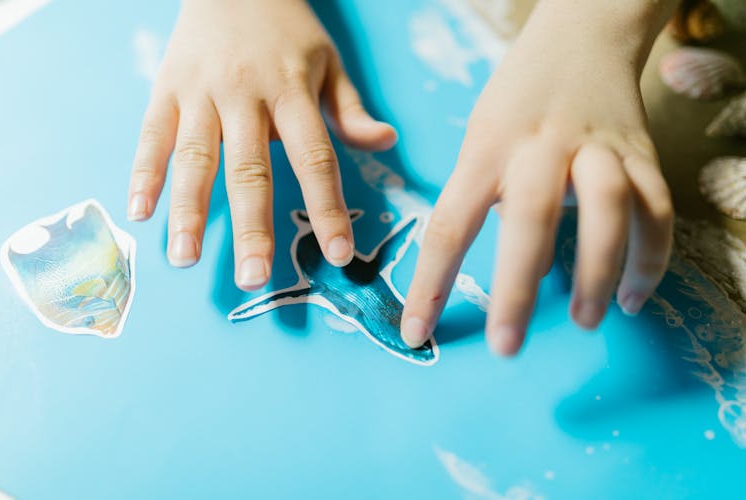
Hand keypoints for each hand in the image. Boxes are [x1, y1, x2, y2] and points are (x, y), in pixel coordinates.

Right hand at [127, 0, 396, 289]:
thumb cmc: (287, 29)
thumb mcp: (329, 62)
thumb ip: (350, 110)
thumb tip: (386, 143)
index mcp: (292, 91)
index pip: (315, 157)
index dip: (327, 206)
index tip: (337, 254)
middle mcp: (244, 95)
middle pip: (249, 168)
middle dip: (252, 227)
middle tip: (252, 279)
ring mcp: (200, 91)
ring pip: (194, 156)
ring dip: (188, 210)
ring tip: (184, 259)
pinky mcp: (165, 87)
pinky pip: (151, 134)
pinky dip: (144, 172)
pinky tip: (137, 212)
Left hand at [401, 0, 675, 354]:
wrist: (581, 38)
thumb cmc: (517, 102)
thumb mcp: (481, 141)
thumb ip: (489, 201)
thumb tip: (526, 274)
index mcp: (486, 149)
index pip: (448, 224)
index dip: (430, 285)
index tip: (416, 335)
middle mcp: (540, 147)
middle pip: (529, 216)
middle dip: (516, 287)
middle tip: (508, 345)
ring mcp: (597, 147)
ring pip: (606, 208)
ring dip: (596, 272)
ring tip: (583, 320)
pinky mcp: (641, 153)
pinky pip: (655, 208)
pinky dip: (650, 258)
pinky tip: (633, 297)